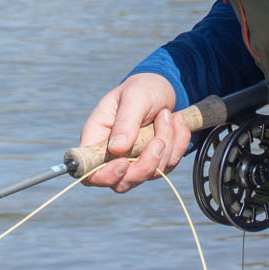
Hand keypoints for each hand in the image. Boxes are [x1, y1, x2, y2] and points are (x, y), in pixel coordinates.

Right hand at [75, 73, 191, 193]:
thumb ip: (125, 121)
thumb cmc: (142, 87)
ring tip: (167, 115)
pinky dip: (178, 144)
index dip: (104, 176)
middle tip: (159, 139)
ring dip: (167, 145)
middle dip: (146, 164)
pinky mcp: (155, 161)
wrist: (163, 87)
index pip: (90, 171)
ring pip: (150, 174)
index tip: (123, 164)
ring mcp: (134, 161)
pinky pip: (169, 165)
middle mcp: (113, 154)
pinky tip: (177, 122)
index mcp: (97, 137)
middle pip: (122, 182)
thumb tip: (117, 148)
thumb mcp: (134, 97)